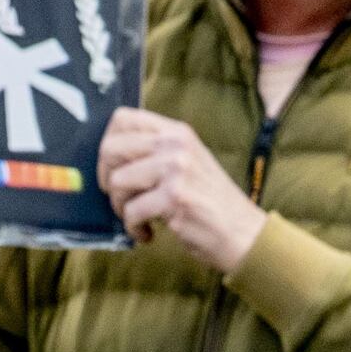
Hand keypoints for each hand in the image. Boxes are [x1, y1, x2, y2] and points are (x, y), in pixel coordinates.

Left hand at [99, 110, 268, 270]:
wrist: (243, 232)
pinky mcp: (174, 198)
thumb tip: (108, 155)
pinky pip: (131, 212)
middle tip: (121, 197)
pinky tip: (149, 233)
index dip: (107, 144)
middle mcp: (176, 145)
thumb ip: (156, 152)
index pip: (123, 119)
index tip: (114, 168)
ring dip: (121, 208)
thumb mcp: (188, 162)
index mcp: (177, 132)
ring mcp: (176, 170)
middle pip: (111, 149)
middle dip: (107, 179)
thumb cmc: (210, 202)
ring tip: (139, 218)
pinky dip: (134, 228)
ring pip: (117, 183)